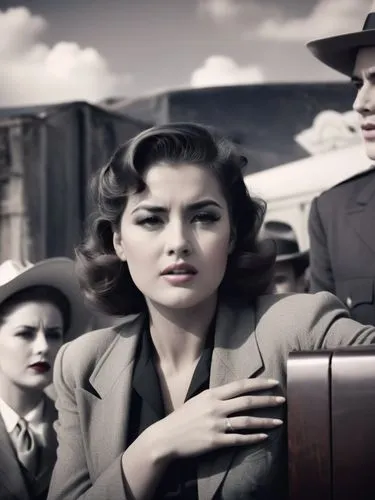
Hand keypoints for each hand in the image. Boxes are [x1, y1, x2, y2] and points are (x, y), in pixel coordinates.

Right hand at [148, 378, 283, 459]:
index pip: (240, 385)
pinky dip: (254, 437)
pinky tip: (264, 437)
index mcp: (212, 394)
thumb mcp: (197, 400)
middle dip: (267, 400)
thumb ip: (215, 397)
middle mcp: (216, 407)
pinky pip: (239, 439)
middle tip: (282, 399)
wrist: (166, 437)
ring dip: (265, 421)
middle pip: (248, 401)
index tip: (274, 382)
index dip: (259, 383)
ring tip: (279, 422)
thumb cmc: (182, 418)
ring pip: (247, 421)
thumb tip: (232, 394)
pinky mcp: (216, 441)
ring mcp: (216, 424)